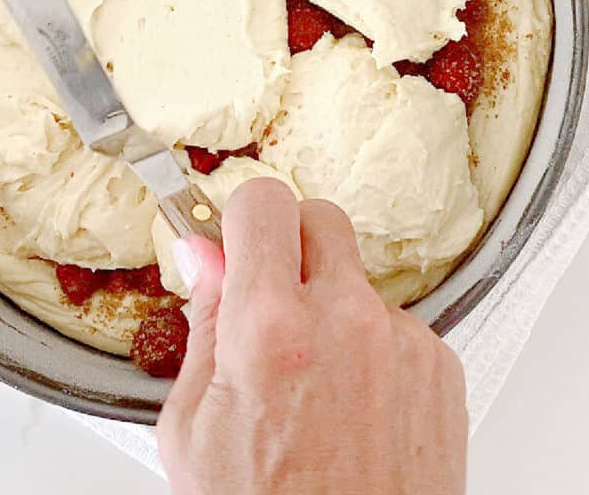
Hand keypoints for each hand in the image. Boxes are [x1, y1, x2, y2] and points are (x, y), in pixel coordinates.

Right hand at [159, 179, 467, 494]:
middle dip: (289, 244)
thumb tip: (202, 256)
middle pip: (320, 218)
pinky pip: (395, 323)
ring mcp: (400, 342)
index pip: (262, 204)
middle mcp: (345, 321)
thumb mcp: (193, 428)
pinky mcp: (439, 366)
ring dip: (331, 304)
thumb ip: (202, 323)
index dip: (241, 216)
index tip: (234, 235)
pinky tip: (352, 403)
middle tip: (272, 295)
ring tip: (314, 380)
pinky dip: (371, 346)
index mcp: (270, 329)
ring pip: (356, 278)